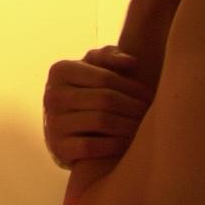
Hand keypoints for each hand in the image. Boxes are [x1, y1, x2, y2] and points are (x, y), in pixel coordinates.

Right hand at [42, 45, 153, 168]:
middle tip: (151, 113)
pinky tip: (130, 144)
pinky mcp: (59, 147)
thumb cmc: (83, 92)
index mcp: (60, 71)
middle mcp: (53, 94)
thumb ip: (107, 57)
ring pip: (102, 122)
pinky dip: (116, 145)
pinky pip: (93, 146)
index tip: (150, 96)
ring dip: (129, 126)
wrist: (59, 127)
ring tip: (144, 127)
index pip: (105, 77)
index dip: (132, 87)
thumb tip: (132, 62)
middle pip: (105, 99)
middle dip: (134, 107)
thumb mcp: (88, 69)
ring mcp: (54, 122)